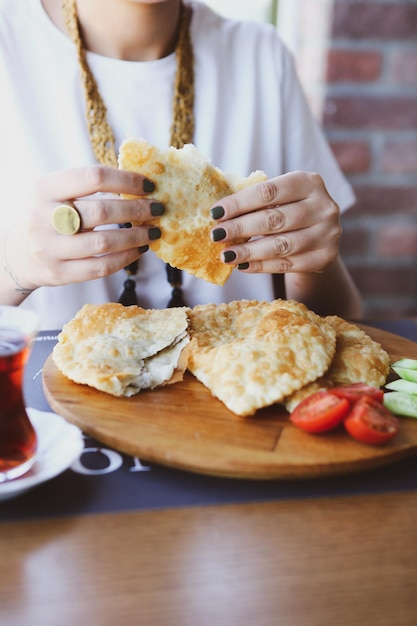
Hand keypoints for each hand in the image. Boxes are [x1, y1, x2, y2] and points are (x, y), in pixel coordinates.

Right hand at [3, 165, 162, 292]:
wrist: (14, 256)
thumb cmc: (45, 218)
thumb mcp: (53, 193)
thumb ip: (85, 188)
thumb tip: (138, 184)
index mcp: (44, 189)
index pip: (92, 177)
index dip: (126, 180)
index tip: (149, 184)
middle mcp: (44, 217)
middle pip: (101, 211)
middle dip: (137, 209)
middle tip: (158, 209)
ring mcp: (49, 248)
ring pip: (103, 242)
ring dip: (136, 236)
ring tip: (153, 231)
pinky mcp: (58, 274)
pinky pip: (100, 268)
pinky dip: (125, 258)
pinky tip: (138, 250)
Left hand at [210, 171, 341, 273]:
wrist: (319, 235)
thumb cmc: (289, 210)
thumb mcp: (279, 197)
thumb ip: (256, 201)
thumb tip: (218, 214)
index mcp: (308, 182)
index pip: (268, 192)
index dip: (239, 203)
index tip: (216, 213)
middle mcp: (323, 206)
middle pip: (274, 219)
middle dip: (240, 228)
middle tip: (216, 235)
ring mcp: (327, 233)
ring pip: (280, 245)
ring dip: (248, 251)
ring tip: (226, 255)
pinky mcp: (325, 257)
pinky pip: (287, 264)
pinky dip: (261, 266)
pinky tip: (242, 266)